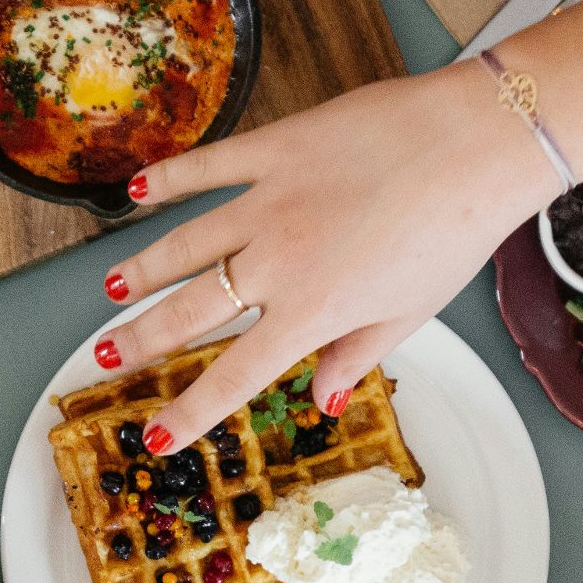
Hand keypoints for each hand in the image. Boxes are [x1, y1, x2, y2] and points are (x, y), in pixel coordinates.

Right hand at [94, 62, 557, 452]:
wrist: (477, 144)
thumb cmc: (455, 232)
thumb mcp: (411, 313)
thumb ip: (357, 355)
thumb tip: (323, 400)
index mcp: (312, 313)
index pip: (233, 376)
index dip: (189, 412)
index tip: (155, 438)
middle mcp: (276, 263)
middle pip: (190, 311)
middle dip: (142, 340)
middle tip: (106, 356)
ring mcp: (268, 202)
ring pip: (184, 243)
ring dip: (142, 269)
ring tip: (111, 289)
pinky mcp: (275, 149)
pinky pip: (208, 167)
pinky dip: (169, 179)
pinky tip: (138, 191)